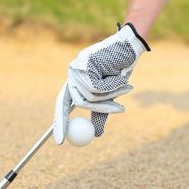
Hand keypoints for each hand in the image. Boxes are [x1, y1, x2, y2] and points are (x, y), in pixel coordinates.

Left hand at [53, 23, 149, 143]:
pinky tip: (120, 75)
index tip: (59, 141)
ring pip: (90, 96)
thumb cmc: (120, 69)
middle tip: (120, 110)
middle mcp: (73, 74)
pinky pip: (98, 87)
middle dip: (101, 108)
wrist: (129, 46)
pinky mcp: (86, 64)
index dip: (59, 123)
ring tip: (124, 83)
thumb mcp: (110, 95)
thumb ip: (100, 112)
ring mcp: (77, 68)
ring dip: (111, 94)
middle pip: (76, 102)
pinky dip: (113, 86)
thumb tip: (96, 135)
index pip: (62, 104)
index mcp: (75, 82)